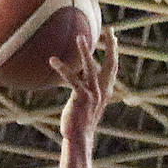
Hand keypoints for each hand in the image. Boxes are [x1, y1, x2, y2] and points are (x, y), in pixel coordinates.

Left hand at [50, 28, 116, 143]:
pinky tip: (53, 60)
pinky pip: (72, 79)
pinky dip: (63, 69)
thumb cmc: (79, 120)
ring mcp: (93, 94)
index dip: (114, 52)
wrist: (79, 137)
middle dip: (112, 46)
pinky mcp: (82, 97)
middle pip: (111, 64)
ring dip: (86, 51)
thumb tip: (76, 75)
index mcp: (105, 90)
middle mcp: (102, 90)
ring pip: (91, 67)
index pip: (113, 67)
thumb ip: (84, 87)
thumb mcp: (85, 102)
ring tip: (80, 37)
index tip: (114, 38)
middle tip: (110, 30)